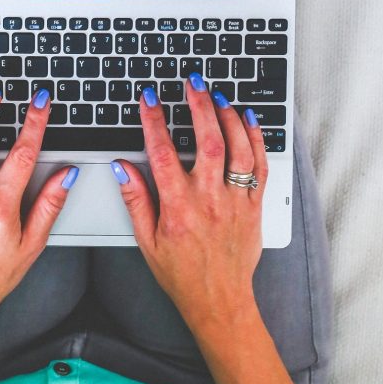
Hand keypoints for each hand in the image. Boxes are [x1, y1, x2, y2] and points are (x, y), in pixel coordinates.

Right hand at [113, 74, 268, 330]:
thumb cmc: (182, 275)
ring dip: (229, 117)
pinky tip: (249, 121)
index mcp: (179, 207)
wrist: (219, 300)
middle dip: (199, 106)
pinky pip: (259, 166)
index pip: (162, 153)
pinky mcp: (254, 206)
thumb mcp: (147, 241)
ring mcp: (236, 201)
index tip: (149, 99)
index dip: (154, 121)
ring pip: (238, 148)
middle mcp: (210, 199)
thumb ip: (136, 201)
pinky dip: (256, 139)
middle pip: (208, 140)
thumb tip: (123, 169)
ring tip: (218, 96)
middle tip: (193, 84)